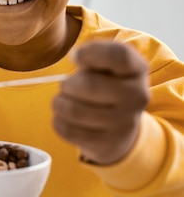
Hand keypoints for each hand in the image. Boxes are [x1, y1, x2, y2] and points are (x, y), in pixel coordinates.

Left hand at [52, 41, 149, 164]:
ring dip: (59, 103)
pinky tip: (67, 118)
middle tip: (67, 86)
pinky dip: (58, 120)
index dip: (90, 53)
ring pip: (72, 110)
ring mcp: (124, 123)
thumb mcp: (105, 65)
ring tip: (64, 101)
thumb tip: (76, 56)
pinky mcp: (106, 143)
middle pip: (88, 85)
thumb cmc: (105, 86)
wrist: (119, 129)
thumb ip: (92, 54)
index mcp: (137, 69)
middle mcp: (137, 96)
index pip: (120, 55)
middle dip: (67, 84)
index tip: (74, 56)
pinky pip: (65, 129)